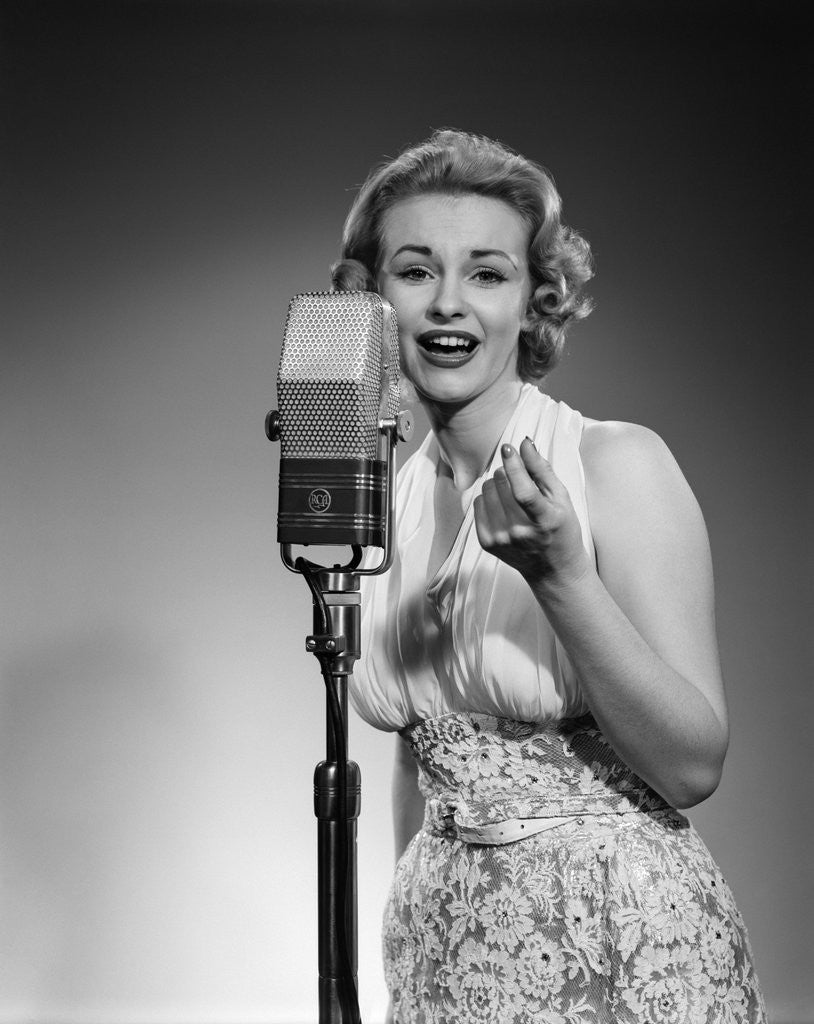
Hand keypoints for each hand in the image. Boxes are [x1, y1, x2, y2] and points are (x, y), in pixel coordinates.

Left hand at [473, 438, 590, 588]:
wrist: (553, 569)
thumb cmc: (561, 529)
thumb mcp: (562, 498)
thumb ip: (542, 470)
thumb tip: (524, 443)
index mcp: (545, 520)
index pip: (523, 490)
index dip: (514, 466)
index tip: (508, 448)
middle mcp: (520, 532)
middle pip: (501, 485)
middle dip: (507, 472)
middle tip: (518, 478)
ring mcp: (502, 539)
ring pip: (486, 490)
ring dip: (497, 484)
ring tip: (511, 494)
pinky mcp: (487, 543)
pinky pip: (477, 505)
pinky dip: (487, 499)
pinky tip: (501, 506)